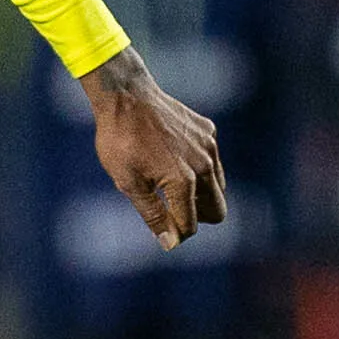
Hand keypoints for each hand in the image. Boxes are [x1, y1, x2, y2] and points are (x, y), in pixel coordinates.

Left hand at [84, 47, 226, 249]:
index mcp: (183, 182)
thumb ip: (153, 215)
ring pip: (218, 187)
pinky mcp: (209, 131)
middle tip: (170, 208)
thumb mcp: (128, 182)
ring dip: (200, 194)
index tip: (160, 226)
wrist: (125, 95)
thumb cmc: (120, 140)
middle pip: (217, 211)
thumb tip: (171, 244)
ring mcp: (209, 146)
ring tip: (169, 184)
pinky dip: (199, 168)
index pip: (190, 225)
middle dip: (197, 217)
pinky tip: (172, 156)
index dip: (175, 233)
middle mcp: (204, 165)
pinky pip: (212, 161)